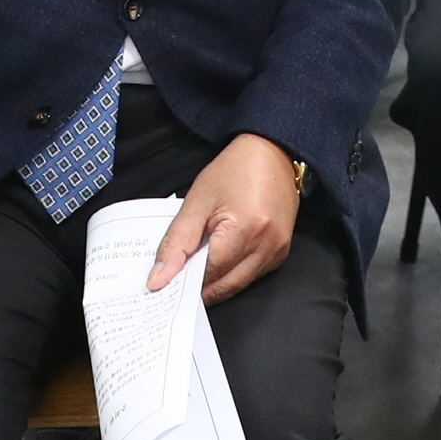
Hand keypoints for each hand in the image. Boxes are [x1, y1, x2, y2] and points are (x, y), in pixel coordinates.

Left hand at [150, 133, 299, 303]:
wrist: (272, 151)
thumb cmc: (235, 169)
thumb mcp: (197, 200)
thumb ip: (176, 242)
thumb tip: (158, 279)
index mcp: (245, 230)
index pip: (208, 274)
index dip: (185, 280)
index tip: (167, 283)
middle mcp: (267, 246)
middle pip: (225, 286)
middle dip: (200, 288)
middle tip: (178, 282)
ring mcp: (278, 251)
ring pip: (239, 286)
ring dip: (217, 283)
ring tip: (197, 269)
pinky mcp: (282, 252)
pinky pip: (253, 276)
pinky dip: (233, 274)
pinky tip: (219, 261)